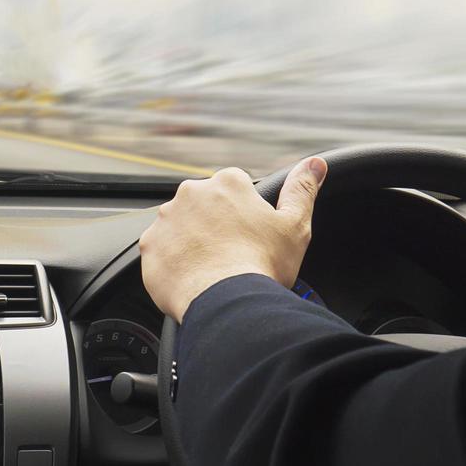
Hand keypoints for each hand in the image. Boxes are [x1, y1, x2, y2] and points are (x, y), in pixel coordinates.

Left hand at [140, 157, 327, 320]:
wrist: (226, 301)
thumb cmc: (262, 264)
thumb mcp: (294, 225)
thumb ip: (302, 190)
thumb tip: (315, 164)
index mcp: (227, 183)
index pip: (235, 188)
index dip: (245, 213)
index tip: (250, 235)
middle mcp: (191, 193)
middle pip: (205, 205)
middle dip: (216, 225)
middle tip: (232, 253)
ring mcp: (166, 219)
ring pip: (181, 226)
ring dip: (193, 241)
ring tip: (212, 268)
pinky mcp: (150, 245)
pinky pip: (161, 250)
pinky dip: (174, 261)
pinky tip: (192, 277)